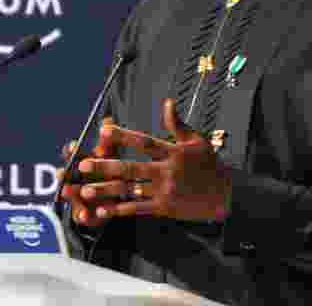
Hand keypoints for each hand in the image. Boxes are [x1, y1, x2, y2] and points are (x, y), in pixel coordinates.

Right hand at [56, 116, 119, 226]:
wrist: (120, 201)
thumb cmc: (114, 174)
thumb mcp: (114, 156)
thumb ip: (111, 140)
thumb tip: (108, 119)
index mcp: (86, 162)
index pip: (74, 154)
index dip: (73, 151)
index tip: (73, 147)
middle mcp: (79, 180)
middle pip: (69, 175)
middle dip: (65, 173)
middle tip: (61, 171)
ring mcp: (81, 197)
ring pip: (73, 194)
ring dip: (70, 193)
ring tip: (66, 192)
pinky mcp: (87, 214)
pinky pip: (84, 215)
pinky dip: (84, 215)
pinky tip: (84, 216)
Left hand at [77, 98, 232, 222]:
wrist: (229, 196)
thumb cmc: (211, 165)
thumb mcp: (198, 141)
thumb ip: (178, 124)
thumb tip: (168, 102)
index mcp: (173, 152)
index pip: (144, 142)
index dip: (123, 136)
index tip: (103, 130)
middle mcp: (167, 171)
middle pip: (131, 168)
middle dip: (105, 166)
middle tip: (83, 165)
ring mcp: (165, 191)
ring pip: (130, 190)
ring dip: (106, 190)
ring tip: (85, 190)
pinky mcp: (165, 208)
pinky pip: (138, 209)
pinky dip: (120, 210)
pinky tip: (103, 210)